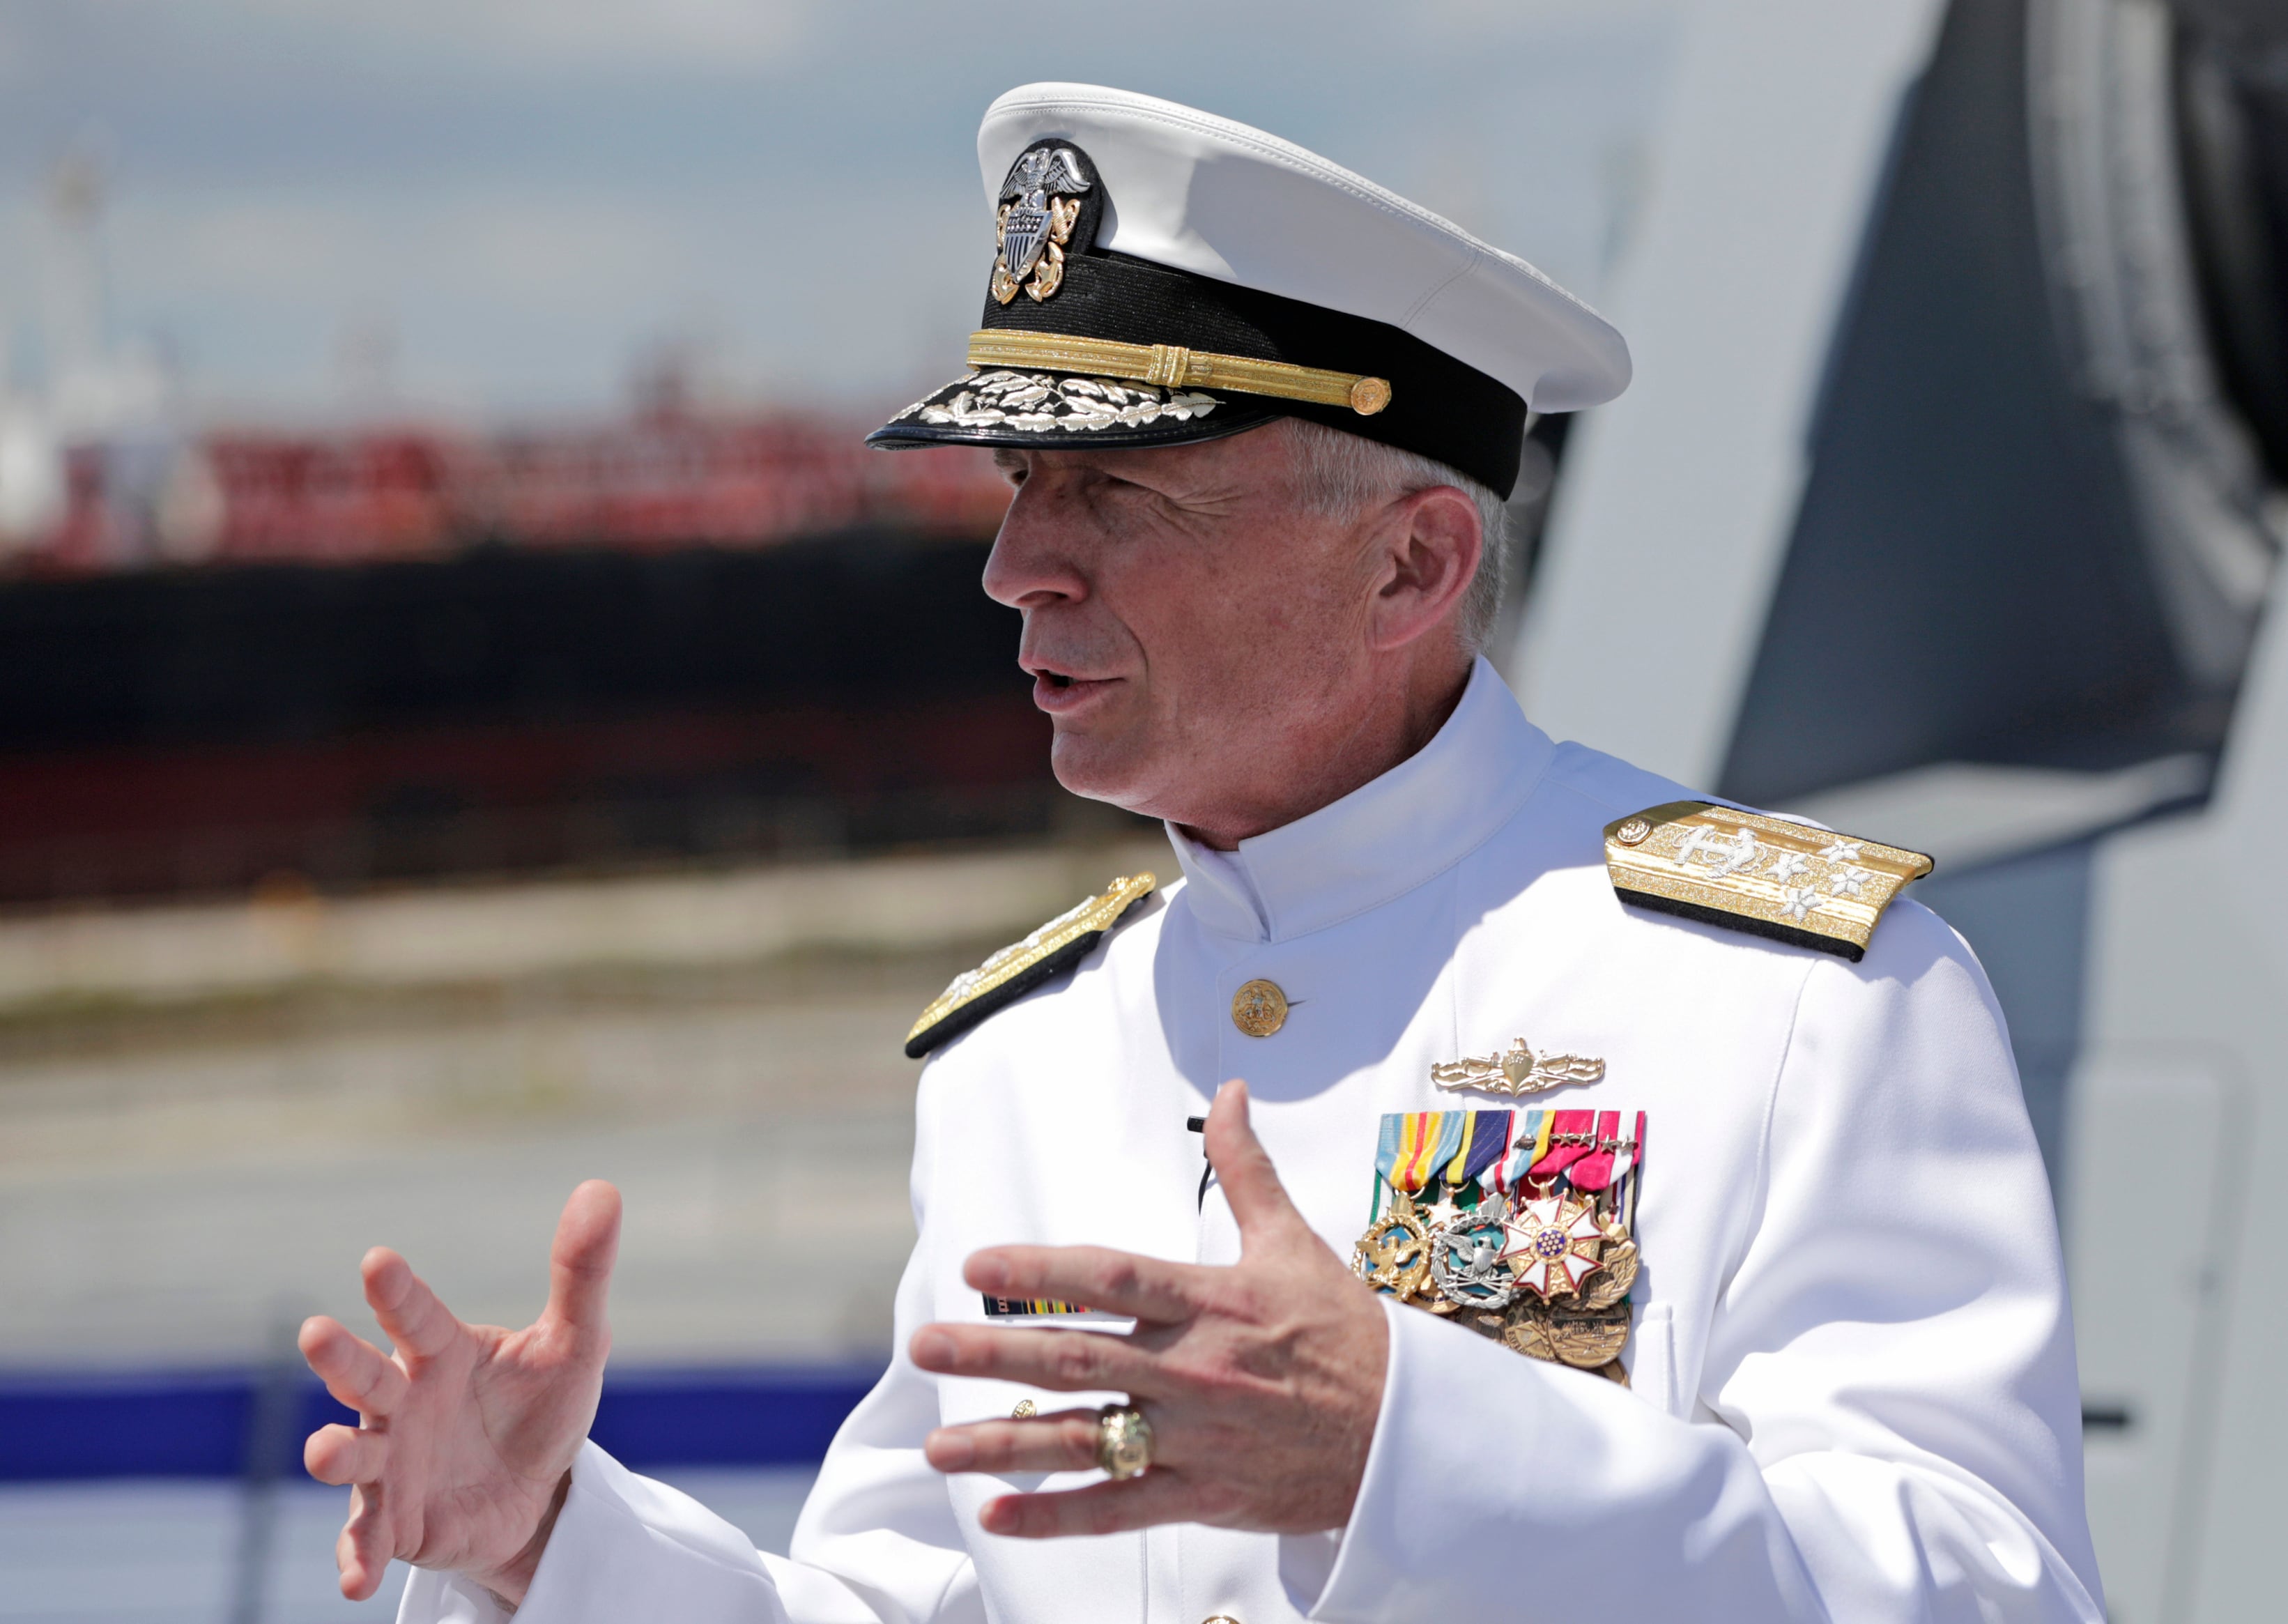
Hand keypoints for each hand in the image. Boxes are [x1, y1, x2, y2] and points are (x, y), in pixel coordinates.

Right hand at [298, 1180, 621, 1604]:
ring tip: (324, 1452)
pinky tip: (355, 1580)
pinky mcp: (395, 1520)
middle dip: (341, 1358)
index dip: (399, 1290)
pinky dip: (359, 1556)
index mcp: (440, 1351)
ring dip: (337, 1453)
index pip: (417, 1314)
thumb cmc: (540, 1404)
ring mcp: (392, 1462)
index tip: (380, 1260)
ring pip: (355, 1455)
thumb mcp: (575, 1344)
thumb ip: (581, 1273)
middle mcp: (402, 1401)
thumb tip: (604, 1188)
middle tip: (317, 1332)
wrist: (537, 1491)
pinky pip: (370, 1539)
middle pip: (366, 1375)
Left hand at [912, 1079, 1387, 1537]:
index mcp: (1211, 1300)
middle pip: (1079, 1358)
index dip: (1043, 1270)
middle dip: (993, 1354)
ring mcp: (1195, 1437)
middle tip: (924, 1348)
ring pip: (1086, 1440)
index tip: (978, 1266)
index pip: (1112, 1276)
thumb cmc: (1346, 1333)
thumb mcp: (1295, 1242)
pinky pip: (1121, 1509)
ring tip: (937, 1447)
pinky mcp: (1204, 1495)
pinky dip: (1058, 1515)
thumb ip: (1246, 1169)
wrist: (1407, 1434)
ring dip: (1005, 1443)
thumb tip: (1230, 1091)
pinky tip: (999, 1515)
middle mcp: (1194, 1369)